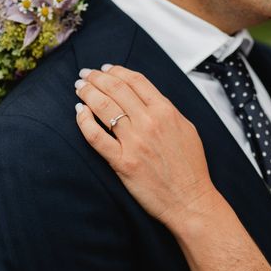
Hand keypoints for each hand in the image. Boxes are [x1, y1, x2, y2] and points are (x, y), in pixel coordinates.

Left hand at [74, 65, 220, 230]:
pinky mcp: (122, 162)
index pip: (135, 81)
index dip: (116, 71)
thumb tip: (148, 99)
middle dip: (96, 78)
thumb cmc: (191, 170)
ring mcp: (134, 142)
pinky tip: (79, 112)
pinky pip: (95, 136)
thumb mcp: (187, 130)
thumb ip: (167, 111)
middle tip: (86, 74)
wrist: (190, 200)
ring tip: (80, 88)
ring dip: (87, 93)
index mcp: (166, 112)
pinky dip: (84, 120)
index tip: (106, 69)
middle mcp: (149, 123)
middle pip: (115, 89)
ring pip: (103, 107)